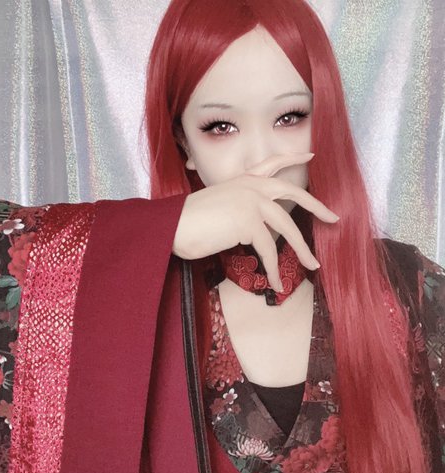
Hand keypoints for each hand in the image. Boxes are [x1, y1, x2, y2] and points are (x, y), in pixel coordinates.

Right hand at [173, 152, 338, 292]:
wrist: (172, 226)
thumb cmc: (187, 224)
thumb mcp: (219, 209)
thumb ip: (241, 212)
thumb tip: (257, 232)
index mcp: (242, 180)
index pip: (272, 163)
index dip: (292, 158)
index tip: (311, 155)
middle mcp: (250, 186)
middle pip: (292, 193)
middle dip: (317, 206)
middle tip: (334, 218)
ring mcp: (251, 201)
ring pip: (286, 228)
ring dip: (301, 250)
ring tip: (313, 265)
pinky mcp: (249, 221)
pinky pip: (268, 250)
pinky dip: (274, 270)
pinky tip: (276, 283)